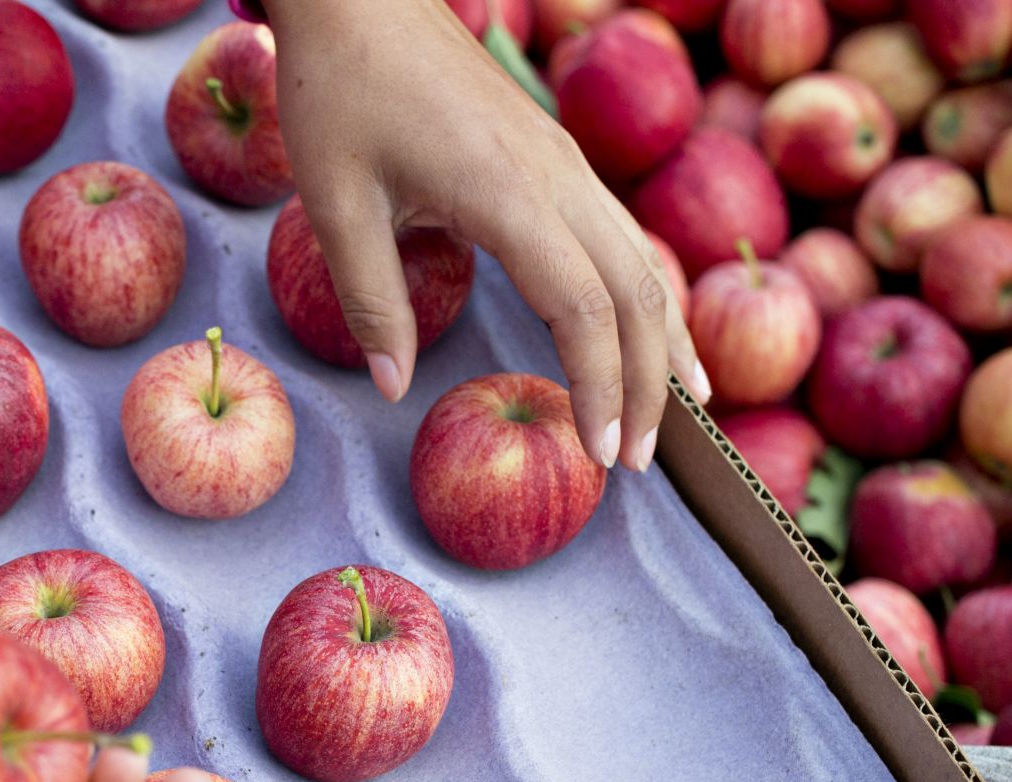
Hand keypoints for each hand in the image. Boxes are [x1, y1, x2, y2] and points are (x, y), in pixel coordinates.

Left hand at [264, 0, 709, 470]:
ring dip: (660, 340)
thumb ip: (370, 299)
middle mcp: (556, 175)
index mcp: (507, 191)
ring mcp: (564, 161)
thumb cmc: (340, 90)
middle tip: (634, 462)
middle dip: (644, 383)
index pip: (583, 307)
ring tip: (677, 413)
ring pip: (642, 259)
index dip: (598, 385)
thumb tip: (394, 386)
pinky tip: (646, 331)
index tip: (599, 451)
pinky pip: (621, 234)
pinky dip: (642, 293)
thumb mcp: (334, 201)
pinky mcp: (556, 155)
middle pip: (635, 292)